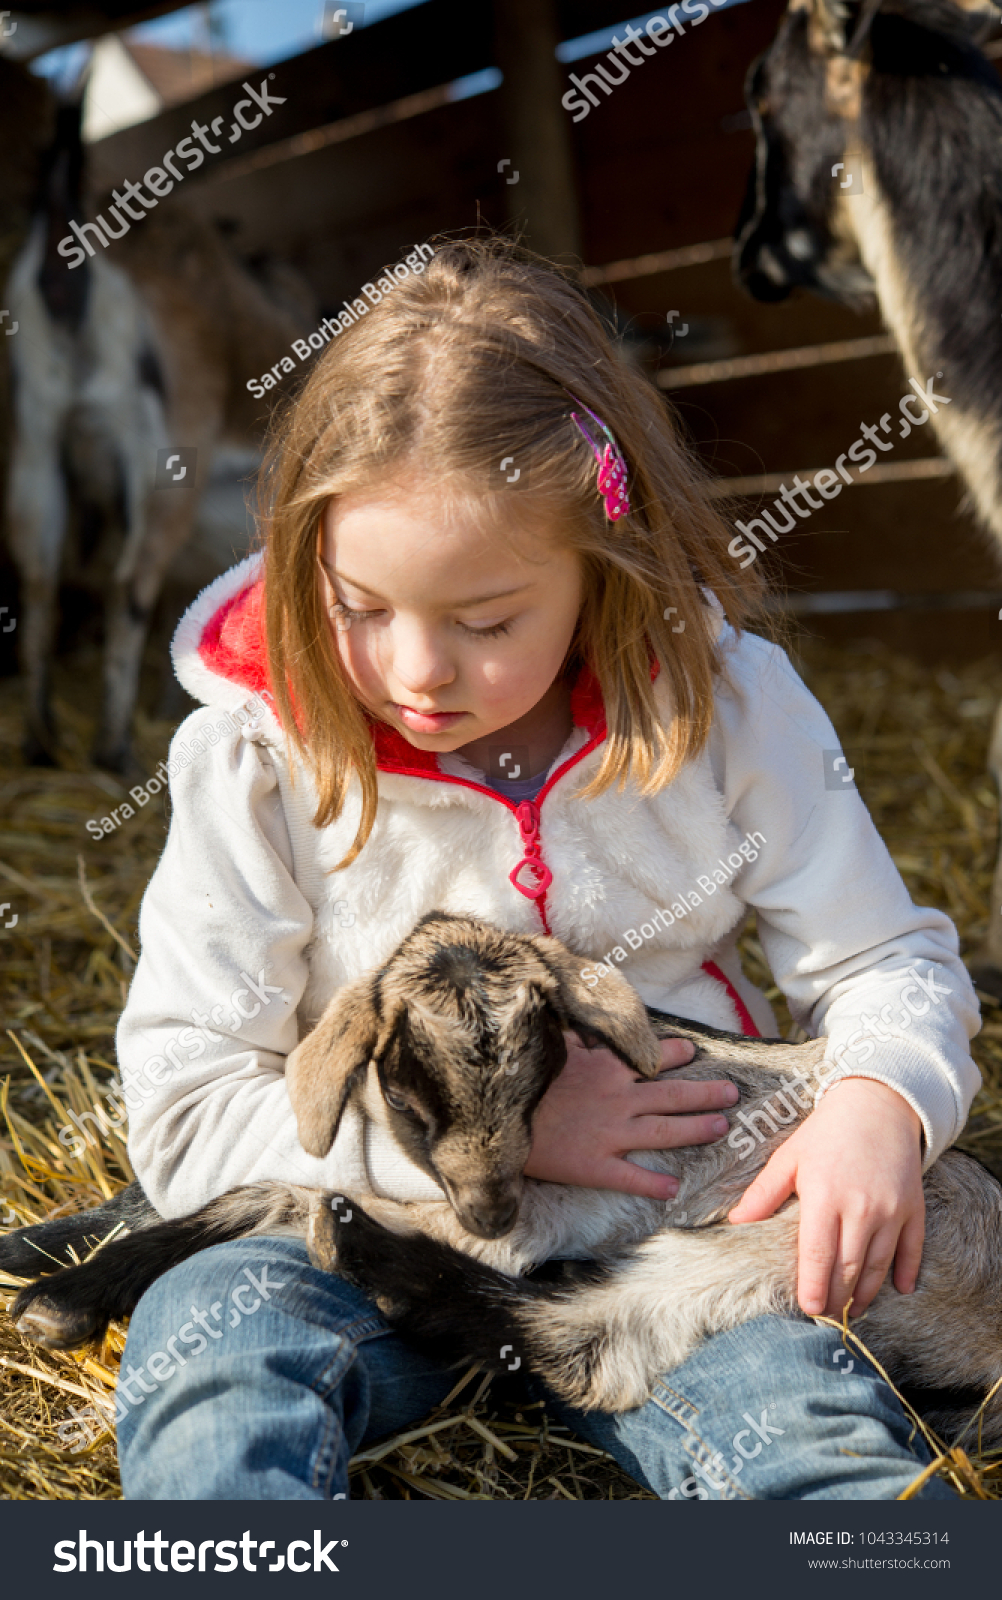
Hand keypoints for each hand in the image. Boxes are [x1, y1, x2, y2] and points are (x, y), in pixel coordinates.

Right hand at [524, 1033, 739, 1199]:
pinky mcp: (594, 1166)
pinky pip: (631, 1178)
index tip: (694, 1052)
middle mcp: (618, 1100)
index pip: (652, 1057)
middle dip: (707, 1094)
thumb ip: (578, 1032)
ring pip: (665, 1133)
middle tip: (733, 1093)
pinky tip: (675, 1188)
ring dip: (696, 1130)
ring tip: (721, 1128)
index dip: (677, 1054)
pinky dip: (655, 1185)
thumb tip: (588, 1012)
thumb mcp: (552, 1043)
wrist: (498, 1117)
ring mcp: (610, 1135)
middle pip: (674, 1097)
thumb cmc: (522, 1078)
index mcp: (607, 1068)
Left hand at [728, 1077, 924, 1317]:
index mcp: (825, 1196)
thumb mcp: (789, 1157)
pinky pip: (913, 1248)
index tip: (807, 1309)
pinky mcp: (914, 1207)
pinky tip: (899, 1289)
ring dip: (867, 1292)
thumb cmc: (826, 1131)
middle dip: (837, 1298)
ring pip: (879, 1265)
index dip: (813, 1287)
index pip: (818, 1255)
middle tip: (825, 1316)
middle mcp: (861, 1208)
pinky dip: (906, 1272)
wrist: (877, 1103)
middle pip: (850, 1268)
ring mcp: (892, 1210)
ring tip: (852, 1309)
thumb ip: (764, 1193)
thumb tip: (735, 1222)